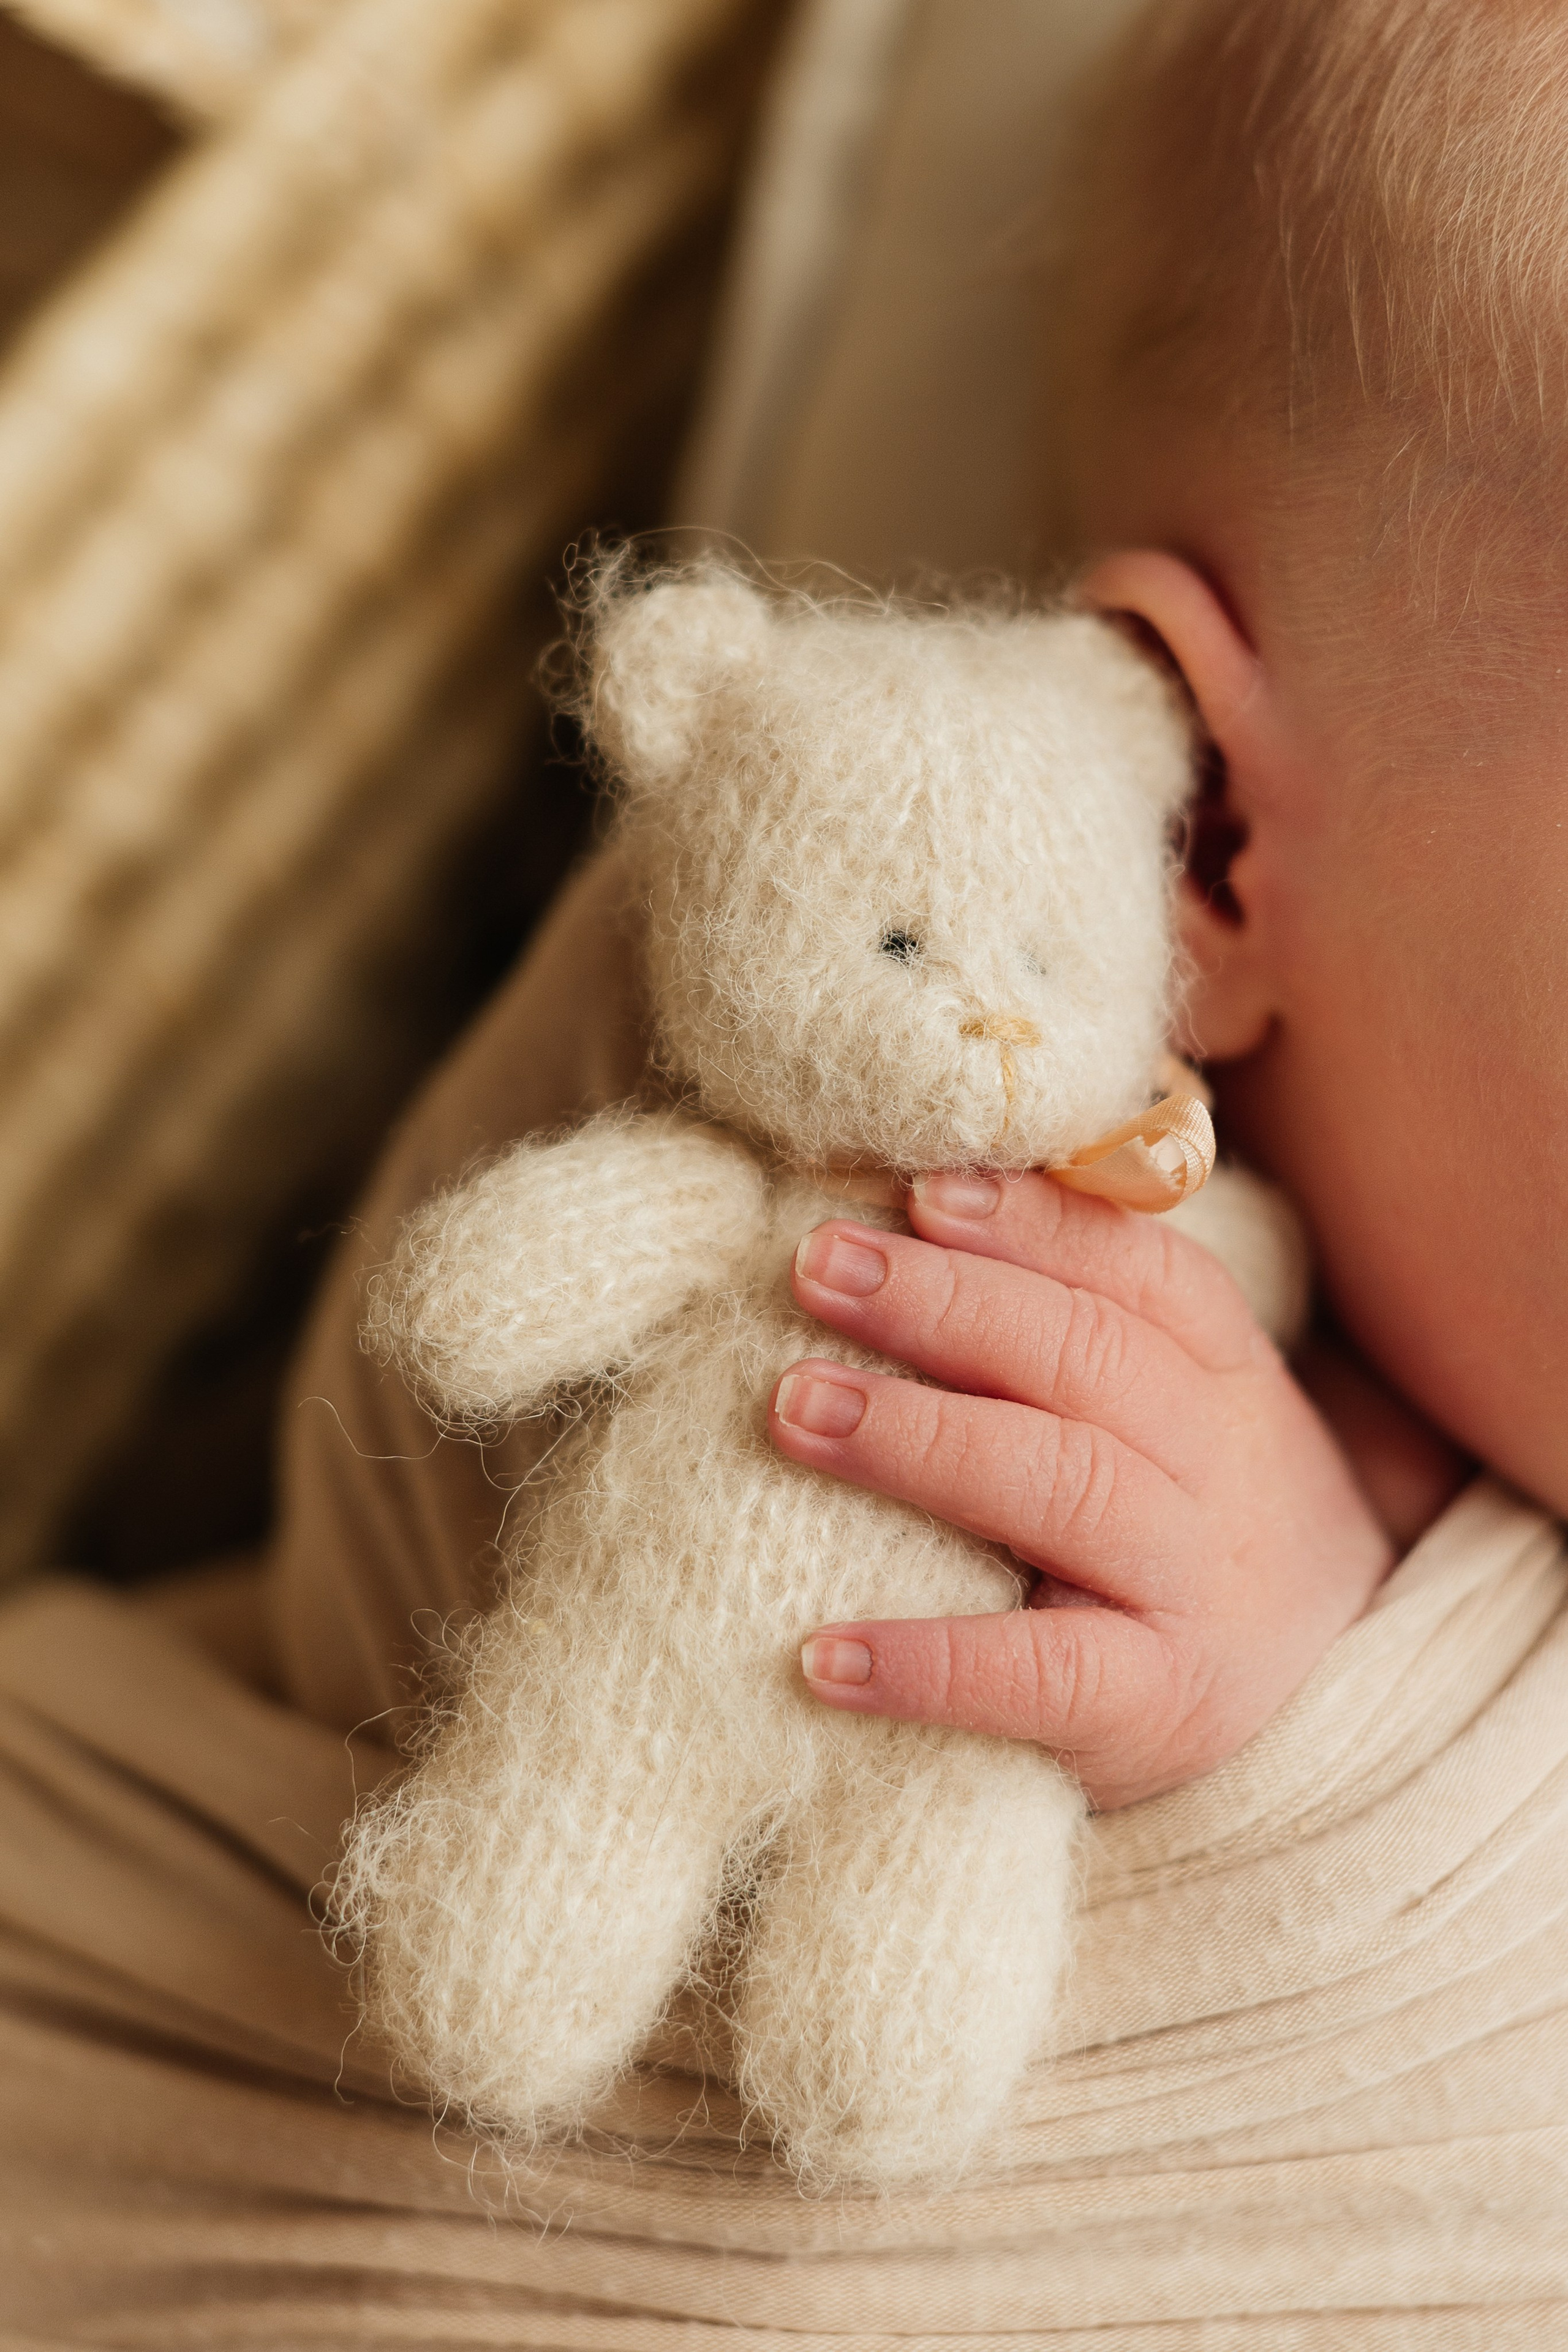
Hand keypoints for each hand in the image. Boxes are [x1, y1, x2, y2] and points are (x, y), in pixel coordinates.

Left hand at [768, 1171, 1393, 1808]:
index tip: (921, 1191)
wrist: (1327, 1717)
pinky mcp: (1160, 1711)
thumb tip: (905, 1223)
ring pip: (1062, 1486)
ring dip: (917, 1437)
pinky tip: (825, 1654)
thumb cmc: (1193, 1539)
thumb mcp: (1178, 1423)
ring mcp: (1199, 1592)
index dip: (1036, 1226)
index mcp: (1229, 1383)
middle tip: (816, 1267)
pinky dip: (928, 1661)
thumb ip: (1077, 1336)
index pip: (1147, 1278)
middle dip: (945, 1303)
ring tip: (794, 1406)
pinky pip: (1039, 1676)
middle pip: (1089, 1359)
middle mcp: (1228, 1472)